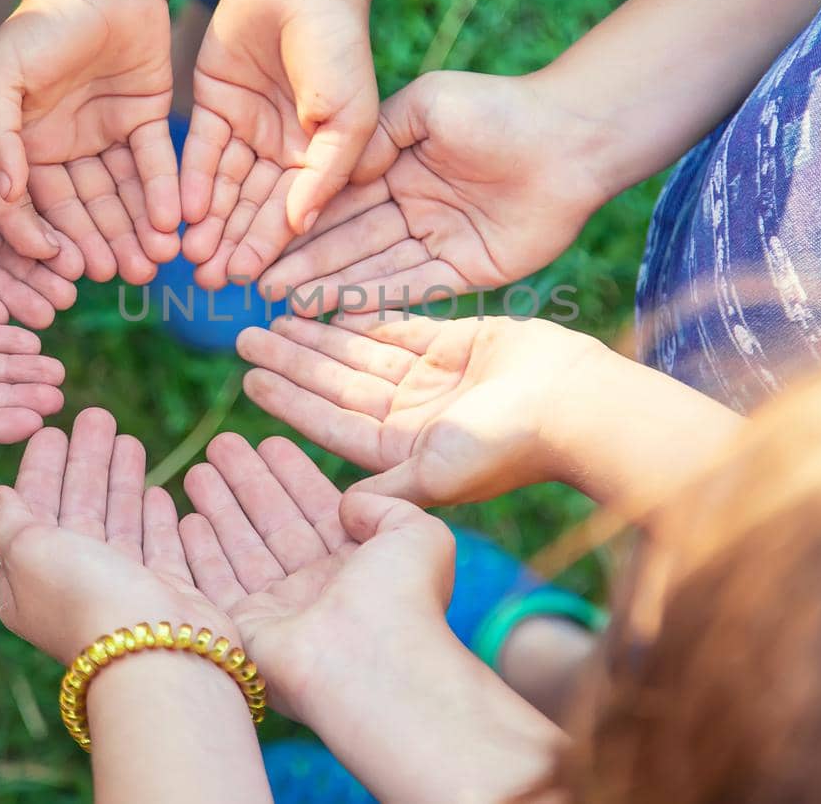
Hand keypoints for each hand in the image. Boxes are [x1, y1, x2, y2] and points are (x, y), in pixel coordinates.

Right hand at [0, 0, 180, 284]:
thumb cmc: (38, 23)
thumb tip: (4, 193)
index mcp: (26, 143)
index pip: (38, 204)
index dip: (52, 237)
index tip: (70, 270)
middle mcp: (67, 146)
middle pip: (86, 207)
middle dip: (105, 243)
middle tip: (123, 277)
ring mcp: (108, 134)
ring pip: (123, 193)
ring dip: (137, 228)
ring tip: (153, 263)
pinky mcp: (148, 118)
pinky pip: (155, 163)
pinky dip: (163, 192)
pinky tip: (171, 222)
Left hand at [0, 408, 232, 663]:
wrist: (155, 650)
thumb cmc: (86, 597)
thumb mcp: (29, 552)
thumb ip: (11, 520)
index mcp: (28, 582)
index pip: (31, 508)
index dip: (41, 466)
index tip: (53, 427)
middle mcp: (72, 586)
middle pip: (77, 508)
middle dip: (85, 461)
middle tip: (98, 415)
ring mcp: (120, 589)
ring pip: (117, 520)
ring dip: (121, 478)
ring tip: (130, 438)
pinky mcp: (162, 591)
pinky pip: (156, 543)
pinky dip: (154, 515)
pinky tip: (160, 490)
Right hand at [176, 434, 454, 723]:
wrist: (374, 664)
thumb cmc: (403, 597)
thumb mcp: (418, 532)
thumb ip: (386, 505)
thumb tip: (349, 502)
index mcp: (360, 565)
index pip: (317, 508)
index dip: (292, 474)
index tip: (267, 440)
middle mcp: (318, 588)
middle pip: (274, 522)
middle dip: (248, 482)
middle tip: (221, 444)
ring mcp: (281, 611)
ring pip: (242, 547)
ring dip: (219, 507)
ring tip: (196, 468)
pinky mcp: (245, 632)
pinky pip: (216, 583)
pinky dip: (200, 551)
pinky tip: (185, 518)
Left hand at [180, 0, 384, 289]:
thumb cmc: (340, 45)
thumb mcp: (349, 115)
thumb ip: (326, 172)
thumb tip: (300, 226)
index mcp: (320, 159)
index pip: (291, 213)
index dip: (270, 247)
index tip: (249, 281)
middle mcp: (282, 151)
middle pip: (252, 208)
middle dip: (232, 244)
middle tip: (209, 283)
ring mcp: (247, 129)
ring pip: (222, 187)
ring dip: (208, 222)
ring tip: (191, 258)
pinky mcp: (214, 105)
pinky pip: (199, 151)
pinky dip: (190, 181)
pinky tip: (182, 212)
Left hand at [237, 313, 609, 505]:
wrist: (576, 402)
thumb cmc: (509, 445)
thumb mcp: (437, 476)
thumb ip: (386, 494)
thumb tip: (337, 518)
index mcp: (405, 452)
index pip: (331, 423)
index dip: (289, 401)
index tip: (248, 380)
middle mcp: (416, 417)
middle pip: (339, 384)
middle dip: (294, 360)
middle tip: (244, 335)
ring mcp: (437, 380)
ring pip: (363, 353)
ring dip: (320, 335)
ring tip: (274, 312)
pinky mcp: (460, 343)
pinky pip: (401, 324)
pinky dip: (365, 315)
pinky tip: (326, 302)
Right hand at [258, 69, 620, 314]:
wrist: (570, 138)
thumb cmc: (498, 109)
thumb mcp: (425, 106)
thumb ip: (374, 137)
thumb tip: (327, 174)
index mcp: (397, 167)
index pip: (337, 199)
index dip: (297, 219)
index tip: (257, 236)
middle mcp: (412, 208)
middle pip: (348, 240)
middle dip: (301, 262)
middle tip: (254, 284)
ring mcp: (439, 242)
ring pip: (374, 268)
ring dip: (329, 286)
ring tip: (284, 303)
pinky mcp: (467, 271)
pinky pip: (414, 288)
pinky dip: (377, 299)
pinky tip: (339, 309)